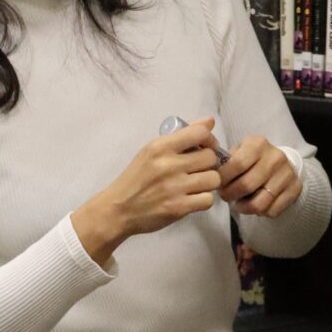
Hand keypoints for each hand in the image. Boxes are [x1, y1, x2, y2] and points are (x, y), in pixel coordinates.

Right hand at [72, 118, 222, 266]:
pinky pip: (208, 200)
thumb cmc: (135, 178)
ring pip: (213, 179)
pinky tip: (192, 199)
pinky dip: (203, 200)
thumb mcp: (151, 151)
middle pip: (210, 157)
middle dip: (208, 163)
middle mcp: (168, 164)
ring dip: (207, 183)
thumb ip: (180, 136)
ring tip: (195, 186)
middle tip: (197, 170)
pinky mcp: (179, 208)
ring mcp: (174, 187)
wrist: (118, 210)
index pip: (200, 133)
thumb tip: (210, 121)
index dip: (209, 140)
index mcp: (160, 147)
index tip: (204, 148)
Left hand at [217, 136, 303, 218]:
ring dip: (243, 208)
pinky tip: (255, 205)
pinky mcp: (295, 189)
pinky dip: (260, 213)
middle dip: (230, 195)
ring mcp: (287, 174)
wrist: (284, 163)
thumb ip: (226, 160)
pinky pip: (272, 211)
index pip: (236, 164)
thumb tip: (210, 173)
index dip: (223, 178)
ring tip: (238, 204)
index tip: (217, 184)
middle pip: (246, 185)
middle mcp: (275, 157)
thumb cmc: (254, 159)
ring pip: (259, 203)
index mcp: (258, 144)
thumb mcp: (240, 151)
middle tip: (225, 196)